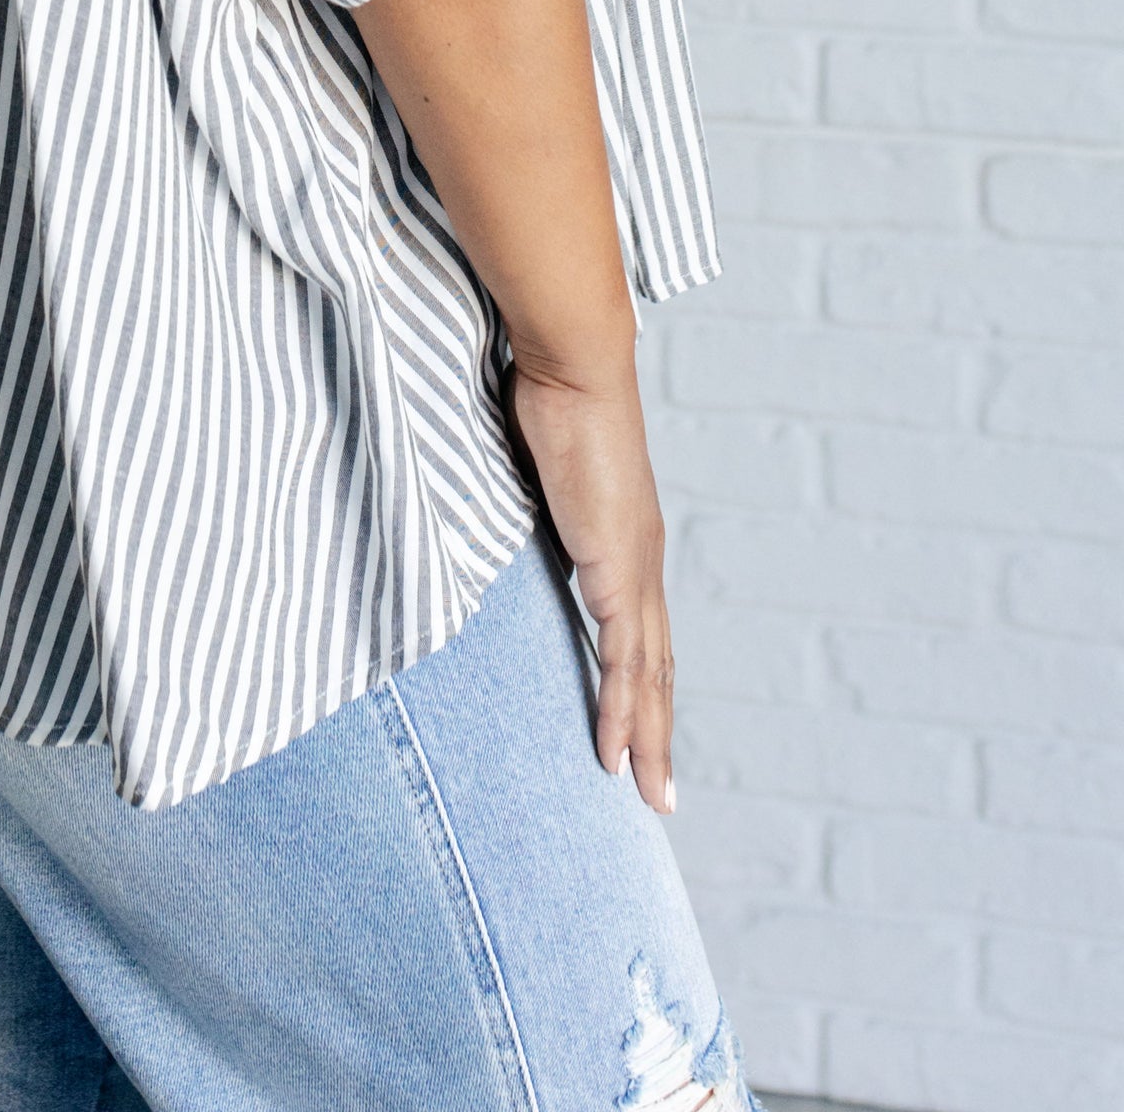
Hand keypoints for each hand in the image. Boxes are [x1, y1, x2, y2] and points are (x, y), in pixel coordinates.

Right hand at [502, 358, 674, 817]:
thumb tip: (498, 502)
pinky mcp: (617, 568)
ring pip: (647, 675)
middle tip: (657, 788)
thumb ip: (527, 494)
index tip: (640, 727)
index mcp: (626, 537)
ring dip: (647, 737)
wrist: (575, 362)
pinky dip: (621, 711)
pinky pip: (623, 659)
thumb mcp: (536, 461)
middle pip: (655, 665)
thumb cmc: (549, 393)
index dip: (641, 681)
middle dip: (656, 729)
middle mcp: (641, 559)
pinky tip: (616, 753)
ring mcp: (635, 567)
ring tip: (647, 791)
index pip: (640, 627)